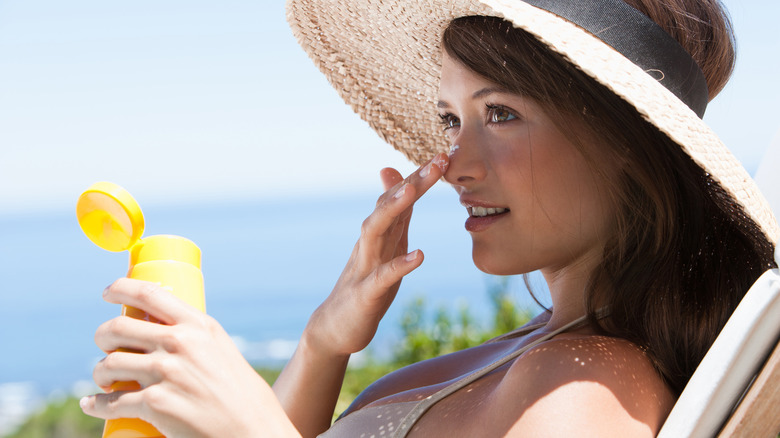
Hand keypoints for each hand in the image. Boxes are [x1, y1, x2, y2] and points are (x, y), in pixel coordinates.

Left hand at [80, 278, 299, 437]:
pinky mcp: (155, 404)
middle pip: (118, 327)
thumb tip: (165, 336)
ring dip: (100, 373)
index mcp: (199, 325)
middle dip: (103, 336)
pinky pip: (110, 402)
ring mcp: (166, 372)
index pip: (149, 293)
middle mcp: (180, 343)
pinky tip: (91, 404)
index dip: (121, 288)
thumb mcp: (223, 353)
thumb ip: (197, 342)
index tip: (108, 292)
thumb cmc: (244, 398)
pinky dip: (96, 405)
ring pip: (109, 364)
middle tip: (106, 347)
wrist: (254, 431)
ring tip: (106, 380)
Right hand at [304, 153, 448, 356]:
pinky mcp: (366, 294)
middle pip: (389, 205)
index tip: (446, 154)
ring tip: (414, 191)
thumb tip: (397, 176)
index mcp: (380, 233)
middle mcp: (370, 243)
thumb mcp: (385, 246)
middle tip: (439, 161)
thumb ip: (395, 214)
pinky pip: (383, 277)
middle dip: (413, 182)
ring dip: (394, 209)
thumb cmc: (365, 284)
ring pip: (376, 230)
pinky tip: (420, 256)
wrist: (335, 326)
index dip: (421, 175)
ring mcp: (365, 267)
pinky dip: (400, 265)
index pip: (399, 197)